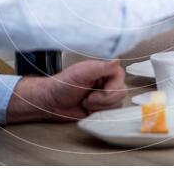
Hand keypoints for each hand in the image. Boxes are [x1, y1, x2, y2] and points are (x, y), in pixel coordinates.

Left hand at [6, 60, 125, 122]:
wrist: (52, 102)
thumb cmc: (63, 85)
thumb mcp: (81, 73)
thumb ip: (101, 67)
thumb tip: (117, 59)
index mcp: (103, 70)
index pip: (120, 76)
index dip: (113, 86)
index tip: (103, 91)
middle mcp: (106, 82)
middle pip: (121, 92)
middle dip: (103, 99)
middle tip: (87, 98)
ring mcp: (105, 96)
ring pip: (117, 104)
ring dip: (99, 106)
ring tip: (85, 102)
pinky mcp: (102, 109)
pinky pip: (111, 114)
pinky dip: (98, 113)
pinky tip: (88, 109)